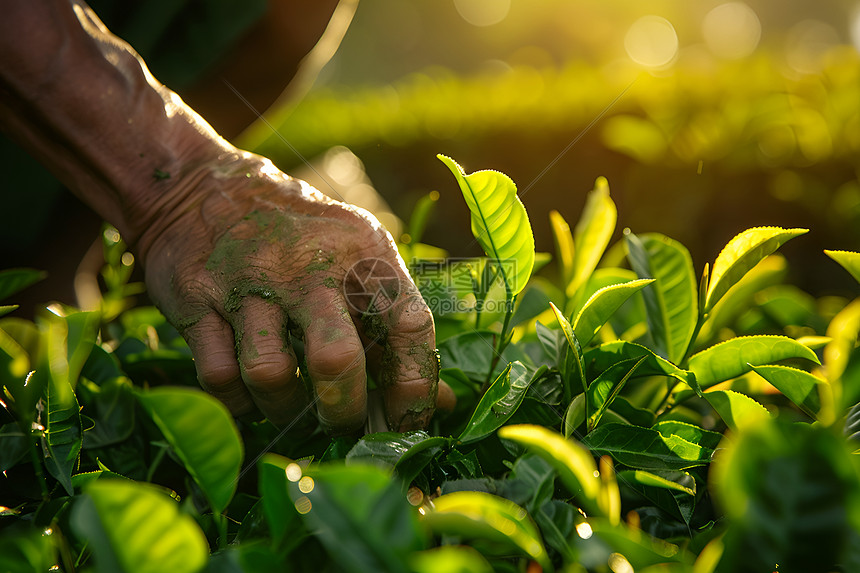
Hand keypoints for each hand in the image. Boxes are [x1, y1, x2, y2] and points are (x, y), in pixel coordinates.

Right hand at [138, 150, 447, 433]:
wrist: (204, 189)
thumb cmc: (301, 238)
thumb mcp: (356, 259)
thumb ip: (394, 328)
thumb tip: (440, 402)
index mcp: (363, 251)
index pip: (408, 324)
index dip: (415, 384)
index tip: (409, 421)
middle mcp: (308, 264)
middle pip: (336, 359)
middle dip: (345, 411)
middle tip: (345, 426)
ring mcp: (249, 280)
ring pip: (270, 375)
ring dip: (286, 412)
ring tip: (294, 412)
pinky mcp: (197, 298)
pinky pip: (220, 377)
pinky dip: (239, 403)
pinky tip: (251, 396)